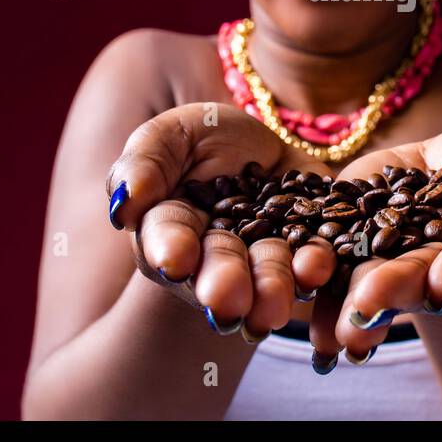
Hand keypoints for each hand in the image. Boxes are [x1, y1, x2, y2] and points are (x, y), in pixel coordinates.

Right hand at [105, 103, 339, 340]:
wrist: (258, 147)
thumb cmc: (199, 141)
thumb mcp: (168, 136)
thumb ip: (144, 163)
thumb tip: (124, 204)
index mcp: (171, 229)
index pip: (168, 238)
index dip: (171, 248)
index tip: (174, 261)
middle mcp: (217, 253)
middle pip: (220, 267)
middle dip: (224, 282)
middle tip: (226, 299)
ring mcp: (266, 254)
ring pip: (268, 275)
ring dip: (271, 288)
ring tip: (274, 306)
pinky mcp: (310, 245)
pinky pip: (314, 260)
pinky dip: (316, 266)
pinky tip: (317, 266)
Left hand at [323, 122, 441, 364]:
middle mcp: (437, 267)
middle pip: (417, 278)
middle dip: (394, 290)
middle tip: (368, 303)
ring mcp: (393, 256)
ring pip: (371, 278)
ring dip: (350, 301)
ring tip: (334, 319)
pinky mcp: (352, 235)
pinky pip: (332, 257)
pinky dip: (318, 280)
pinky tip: (302, 297)